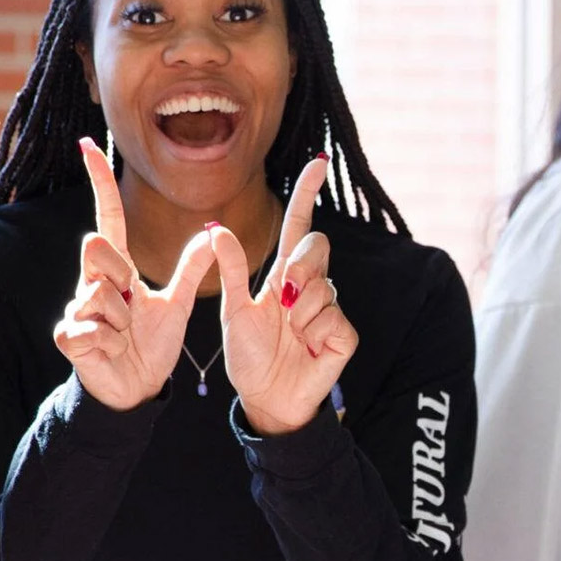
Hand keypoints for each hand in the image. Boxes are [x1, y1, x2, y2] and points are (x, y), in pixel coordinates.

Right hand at [53, 136, 215, 411]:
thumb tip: (212, 232)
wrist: (135, 389)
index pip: (107, 217)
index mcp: (117, 270)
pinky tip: (112, 352)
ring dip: (123, 321)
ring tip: (125, 336)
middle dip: (120, 276)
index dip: (99, 181)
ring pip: (101, 295)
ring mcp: (76, 307)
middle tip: (132, 305)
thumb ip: (192, 269)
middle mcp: (92, 281)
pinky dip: (111, 344)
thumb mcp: (177, 304)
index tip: (89, 145)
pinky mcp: (68, 336)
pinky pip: (92, 329)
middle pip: (97, 248)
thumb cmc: (150, 344)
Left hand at [213, 156, 355, 435]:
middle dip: (299, 267)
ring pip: (319, 286)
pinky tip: (307, 349)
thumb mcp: (233, 309)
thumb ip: (231, 270)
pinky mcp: (344, 334)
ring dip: (297, 313)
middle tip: (282, 297)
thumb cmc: (250, 355)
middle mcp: (310, 286)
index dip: (307, 195)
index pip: (298, 227)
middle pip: (315, 247)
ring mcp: (330, 309)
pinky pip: (330, 318)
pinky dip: (312, 334)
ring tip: (289, 335)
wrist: (265, 397)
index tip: (317, 163)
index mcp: (283, 275)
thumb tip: (216, 228)